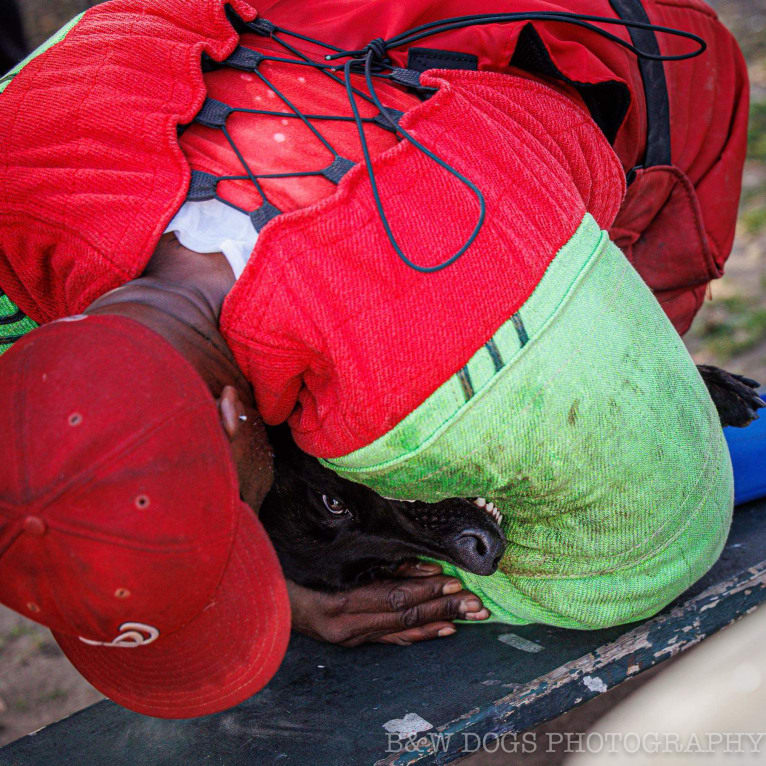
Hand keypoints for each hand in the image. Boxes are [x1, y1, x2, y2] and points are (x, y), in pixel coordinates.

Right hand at [287, 561, 489, 646]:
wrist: (259, 603)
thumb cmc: (286, 573)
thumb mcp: (323, 562)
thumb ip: (367, 564)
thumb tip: (414, 563)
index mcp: (337, 605)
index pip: (392, 598)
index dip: (425, 590)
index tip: (453, 581)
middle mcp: (345, 628)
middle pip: (402, 616)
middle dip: (441, 608)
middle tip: (474, 603)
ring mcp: (347, 638)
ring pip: (401, 630)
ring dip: (437, 621)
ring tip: (467, 615)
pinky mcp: (349, 641)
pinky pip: (389, 639)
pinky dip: (418, 634)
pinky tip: (442, 631)